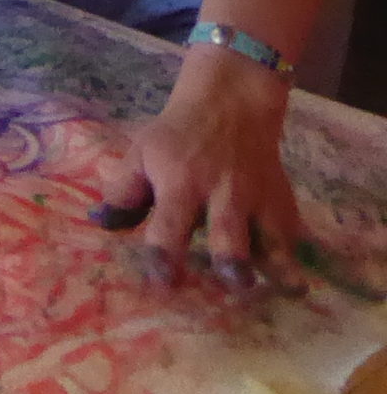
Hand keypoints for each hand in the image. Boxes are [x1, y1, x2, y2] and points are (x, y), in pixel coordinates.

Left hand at [90, 45, 306, 293]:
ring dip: (276, 266)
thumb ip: (123, 191)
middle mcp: (222, 195)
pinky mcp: (282, 202)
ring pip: (271, 237)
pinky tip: (292, 280)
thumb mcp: (141, 154)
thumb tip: (101, 222)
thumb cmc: (177, 136)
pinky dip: (293, 257)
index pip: (169, 224)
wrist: (230, 105)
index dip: (165, 255)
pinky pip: (291, 234)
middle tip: (233, 283)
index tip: (163, 284)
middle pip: (229, 233)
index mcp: (180, 183)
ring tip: (283, 288)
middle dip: (233, 261)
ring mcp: (257, 200)